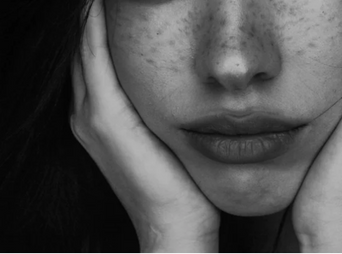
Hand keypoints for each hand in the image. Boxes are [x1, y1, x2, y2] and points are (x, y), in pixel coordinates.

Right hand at [69, 0, 218, 251]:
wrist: (173, 223)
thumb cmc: (178, 180)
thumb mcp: (164, 133)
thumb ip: (157, 104)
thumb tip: (176, 77)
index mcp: (102, 113)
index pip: (95, 54)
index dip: (101, 23)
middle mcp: (87, 110)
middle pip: (86, 45)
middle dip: (93, 13)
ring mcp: (91, 114)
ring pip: (85, 47)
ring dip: (92, 14)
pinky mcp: (105, 119)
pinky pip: (95, 58)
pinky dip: (96, 28)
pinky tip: (102, 3)